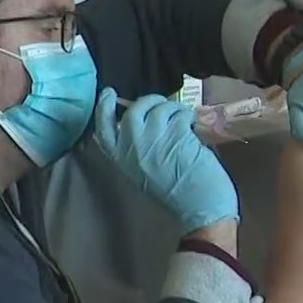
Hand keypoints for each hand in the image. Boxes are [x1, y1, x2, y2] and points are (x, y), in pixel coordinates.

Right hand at [92, 89, 238, 233]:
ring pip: (157, 108)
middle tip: (162, 106)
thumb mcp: (144, 173)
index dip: (104, 107)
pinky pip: (178, 113)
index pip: (103, 128)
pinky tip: (191, 124)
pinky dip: (186, 115)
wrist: (200, 209)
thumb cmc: (176, 196)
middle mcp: (132, 147)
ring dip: (172, 108)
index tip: (109, 93)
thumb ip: (137, 150)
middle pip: (133, 111)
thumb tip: (143, 121)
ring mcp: (153, 139)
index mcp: (121, 160)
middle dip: (149, 102)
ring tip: (181, 117)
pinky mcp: (175, 134)